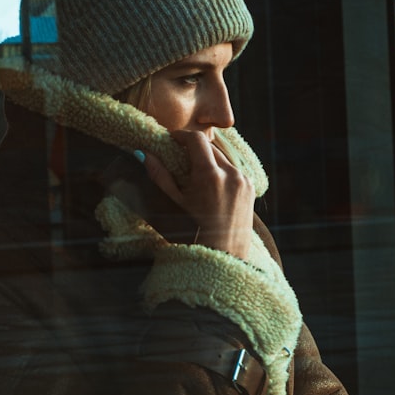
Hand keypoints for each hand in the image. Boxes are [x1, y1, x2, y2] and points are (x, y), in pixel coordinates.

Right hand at [141, 130, 255, 259]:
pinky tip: (210, 187)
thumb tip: (144, 154)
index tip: (172, 140)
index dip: (182, 136)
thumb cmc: (193, 234)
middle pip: (210, 148)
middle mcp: (231, 174)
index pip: (197, 140)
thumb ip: (159, 176)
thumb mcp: (173, 205)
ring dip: (208, 160)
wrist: (222, 257)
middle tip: (179, 158)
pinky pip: (233, 171)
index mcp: (210, 176)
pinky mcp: (250, 189)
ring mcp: (243, 181)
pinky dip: (221, 172)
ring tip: (194, 175)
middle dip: (194, 150)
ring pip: (223, 158)